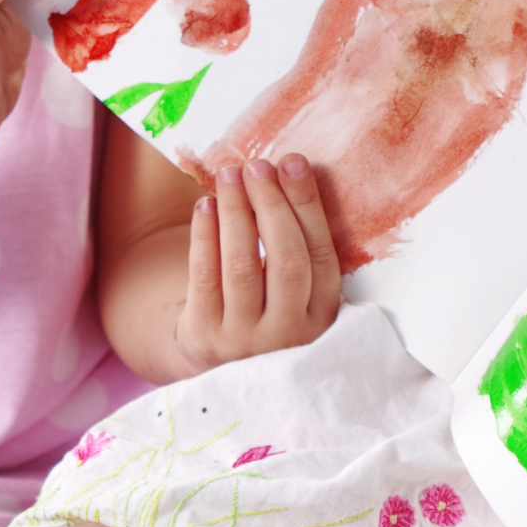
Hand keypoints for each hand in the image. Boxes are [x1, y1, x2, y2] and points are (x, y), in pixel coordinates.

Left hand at [174, 154, 342, 371]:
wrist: (220, 364)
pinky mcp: (205, 336)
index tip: (293, 163)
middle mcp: (288, 333)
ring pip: (242, 265)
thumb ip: (299, 249)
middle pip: (286, 259)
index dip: (307, 205)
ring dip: (236, 212)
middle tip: (258, 165)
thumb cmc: (264, 311)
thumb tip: (289, 172)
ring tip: (230, 174)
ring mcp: (245, 339)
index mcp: (323, 317)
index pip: (321, 254)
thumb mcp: (295, 295)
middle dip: (271, 204)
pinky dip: (205, 235)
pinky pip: (203, 275)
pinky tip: (206, 204)